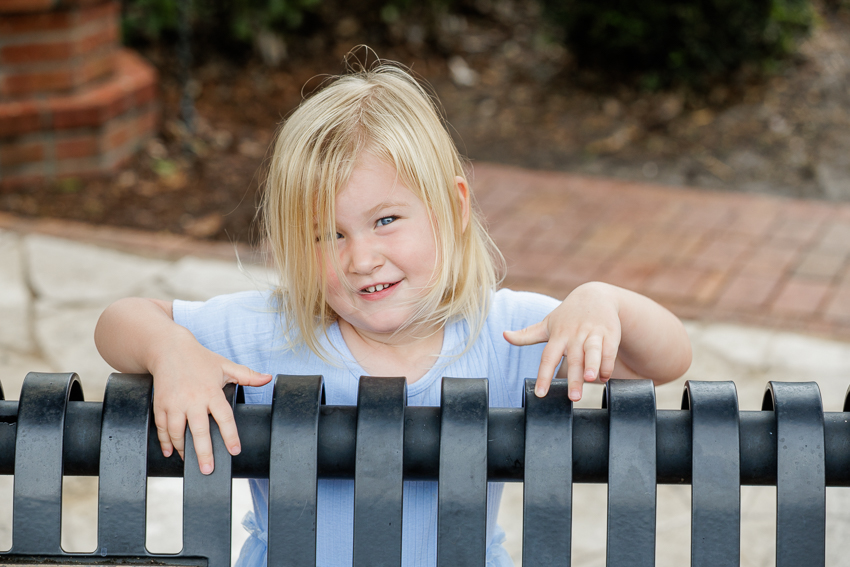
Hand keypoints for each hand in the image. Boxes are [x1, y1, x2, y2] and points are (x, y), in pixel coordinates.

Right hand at [150, 328, 271, 473]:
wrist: (169, 349)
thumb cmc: (200, 359)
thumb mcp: (225, 365)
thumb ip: (247, 375)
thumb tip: (268, 378)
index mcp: (211, 392)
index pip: (224, 417)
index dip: (230, 435)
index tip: (235, 451)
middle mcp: (192, 399)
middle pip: (199, 430)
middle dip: (203, 452)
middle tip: (208, 470)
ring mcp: (174, 403)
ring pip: (177, 432)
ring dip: (183, 449)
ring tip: (190, 461)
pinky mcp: (160, 404)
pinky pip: (162, 427)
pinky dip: (165, 441)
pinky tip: (170, 452)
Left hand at [503, 282, 621, 401]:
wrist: (595, 296)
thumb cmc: (568, 316)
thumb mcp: (547, 324)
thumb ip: (527, 335)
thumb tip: (504, 335)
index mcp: (558, 336)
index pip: (548, 358)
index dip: (543, 376)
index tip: (540, 394)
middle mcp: (574, 336)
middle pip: (573, 359)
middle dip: (574, 379)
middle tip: (573, 398)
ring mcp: (593, 334)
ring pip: (592, 351)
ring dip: (592, 365)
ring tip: (591, 380)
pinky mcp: (610, 334)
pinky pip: (609, 350)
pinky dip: (608, 363)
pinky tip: (605, 376)